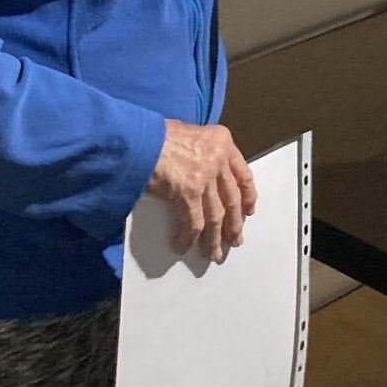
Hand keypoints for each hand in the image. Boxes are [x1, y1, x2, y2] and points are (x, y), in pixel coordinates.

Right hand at [147, 120, 256, 261]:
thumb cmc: (157, 135)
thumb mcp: (191, 133)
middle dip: (234, 223)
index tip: (248, 212)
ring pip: (216, 216)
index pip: (243, 174)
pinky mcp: (188, 192)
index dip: (247, 197)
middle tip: (234, 239)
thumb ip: (204, 152)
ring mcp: (205, 177)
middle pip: (232, 199)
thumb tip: (205, 174)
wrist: (138, 139)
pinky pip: (193, 223)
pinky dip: (189, 238)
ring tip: (213, 253)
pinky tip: (183, 246)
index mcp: (222, 141)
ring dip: (214, 238)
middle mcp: (218, 159)